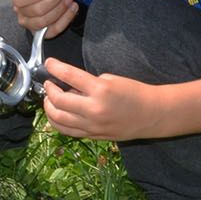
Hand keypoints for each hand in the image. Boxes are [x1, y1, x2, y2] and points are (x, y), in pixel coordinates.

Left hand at [39, 58, 156, 141]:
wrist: (151, 115)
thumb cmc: (134, 93)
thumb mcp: (111, 80)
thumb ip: (88, 83)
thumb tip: (68, 86)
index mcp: (100, 90)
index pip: (69, 75)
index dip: (54, 67)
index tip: (49, 64)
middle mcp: (94, 109)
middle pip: (58, 100)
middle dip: (49, 89)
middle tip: (49, 83)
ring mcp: (92, 125)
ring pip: (58, 118)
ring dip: (48, 107)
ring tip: (49, 99)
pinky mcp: (92, 135)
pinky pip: (67, 130)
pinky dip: (56, 121)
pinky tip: (56, 114)